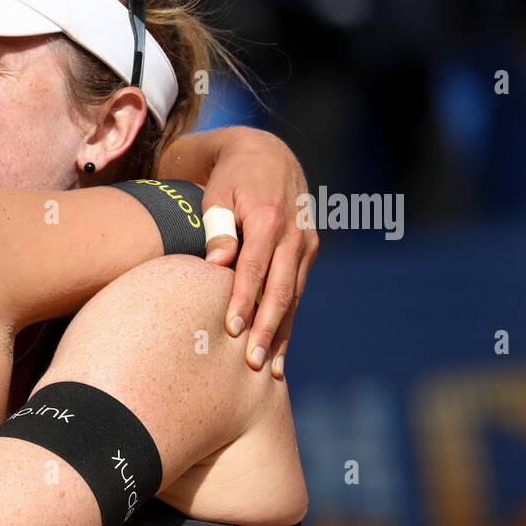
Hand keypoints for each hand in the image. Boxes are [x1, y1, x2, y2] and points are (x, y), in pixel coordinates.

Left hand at [197, 127, 317, 377]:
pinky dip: (289, 323)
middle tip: (251, 364)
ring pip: (294, 297)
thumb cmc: (230, 178)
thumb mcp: (216, 194)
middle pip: (280, 290)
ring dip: (282, 335)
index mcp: (269, 219)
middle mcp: (295, 235)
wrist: (267, 155)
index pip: (254, 268)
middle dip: (267, 329)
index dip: (243, 300)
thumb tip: (217, 264)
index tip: (230, 330)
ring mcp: (306, 245)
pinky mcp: (308, 253)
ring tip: (269, 370)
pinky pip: (298, 293)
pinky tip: (280, 354)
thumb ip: (216, 226)